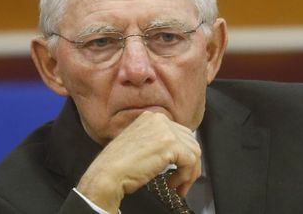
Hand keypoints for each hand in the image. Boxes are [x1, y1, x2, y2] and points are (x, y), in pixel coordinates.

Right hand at [76, 111, 200, 213]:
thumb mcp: (140, 144)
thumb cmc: (118, 165)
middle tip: (182, 181)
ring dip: (189, 173)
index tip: (179, 169)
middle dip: (190, 164)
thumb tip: (177, 153)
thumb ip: (157, 141)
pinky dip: (186, 176)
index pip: (179, 133)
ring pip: (194, 151)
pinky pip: (190, 161)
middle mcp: (159, 120)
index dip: (183, 154)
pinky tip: (172, 183)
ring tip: (177, 185)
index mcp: (151, 118)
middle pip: (190, 141)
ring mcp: (165, 130)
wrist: (108, 173)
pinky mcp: (170, 144)